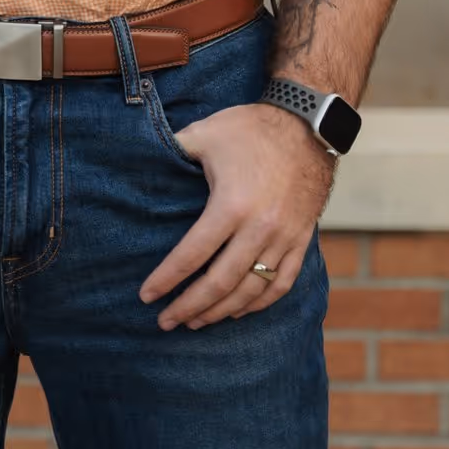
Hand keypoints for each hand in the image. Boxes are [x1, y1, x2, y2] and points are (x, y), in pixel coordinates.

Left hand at [139, 101, 335, 329]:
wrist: (306, 126)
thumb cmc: (249, 128)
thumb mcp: (204, 133)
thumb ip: (174, 151)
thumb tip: (142, 159)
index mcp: (231, 204)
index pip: (193, 254)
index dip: (168, 278)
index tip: (147, 296)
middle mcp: (259, 228)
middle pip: (220, 282)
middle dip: (189, 306)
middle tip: (165, 322)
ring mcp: (284, 239)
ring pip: (251, 290)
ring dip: (220, 310)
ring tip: (195, 321)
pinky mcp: (301, 241)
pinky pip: (281, 284)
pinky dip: (258, 303)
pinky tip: (237, 310)